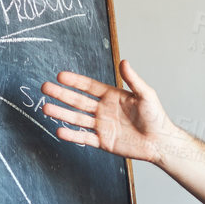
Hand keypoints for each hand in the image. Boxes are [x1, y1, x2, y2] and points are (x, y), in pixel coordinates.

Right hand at [42, 60, 174, 163]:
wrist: (160, 142)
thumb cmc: (156, 117)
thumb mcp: (146, 95)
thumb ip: (133, 80)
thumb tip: (124, 61)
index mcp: (111, 96)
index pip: (88, 86)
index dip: (74, 81)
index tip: (60, 76)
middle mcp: (103, 110)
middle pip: (78, 101)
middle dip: (61, 94)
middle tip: (45, 88)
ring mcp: (101, 126)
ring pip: (77, 118)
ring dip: (61, 113)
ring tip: (46, 108)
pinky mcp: (102, 141)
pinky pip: (84, 138)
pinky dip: (72, 135)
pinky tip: (60, 130)